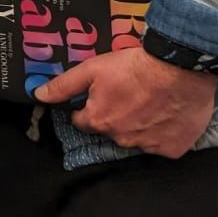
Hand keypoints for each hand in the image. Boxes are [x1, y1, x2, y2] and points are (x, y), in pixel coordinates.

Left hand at [34, 47, 217, 156]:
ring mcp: (148, 146)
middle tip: (128, 96)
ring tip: (149, 102)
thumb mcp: (92, 69)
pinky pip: (162, 144)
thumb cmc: (134, 67)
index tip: (98, 98)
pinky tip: (166, 114)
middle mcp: (121, 139)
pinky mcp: (172, 149)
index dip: (87, 109)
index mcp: (99, 121)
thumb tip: (38, 95)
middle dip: (115, 116)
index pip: (83, 122)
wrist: (179, 69)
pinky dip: (162, 133)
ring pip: (136, 138)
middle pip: (110, 130)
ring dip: (138, 125)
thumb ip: (64, 86)